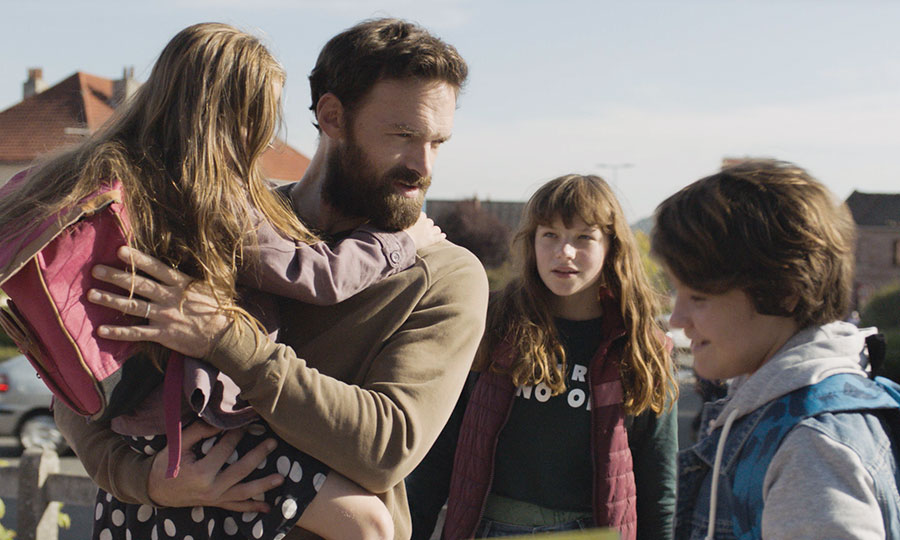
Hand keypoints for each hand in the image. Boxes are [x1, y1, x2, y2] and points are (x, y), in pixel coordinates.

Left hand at [87, 246, 231, 357]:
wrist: (225, 337)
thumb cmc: (219, 309)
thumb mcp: (211, 286)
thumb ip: (193, 275)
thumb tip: (189, 257)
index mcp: (182, 284)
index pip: (155, 268)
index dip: (137, 259)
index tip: (120, 250)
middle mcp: (170, 298)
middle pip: (139, 285)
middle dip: (116, 276)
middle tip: (95, 270)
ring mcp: (165, 317)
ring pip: (133, 307)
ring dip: (111, 300)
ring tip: (91, 294)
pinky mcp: (163, 335)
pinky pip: (137, 333)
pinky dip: (119, 332)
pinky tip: (101, 330)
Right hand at [147, 421, 283, 511]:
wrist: (154, 489)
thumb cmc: (166, 464)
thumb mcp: (178, 445)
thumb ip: (199, 432)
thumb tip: (219, 421)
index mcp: (201, 472)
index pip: (225, 449)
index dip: (237, 434)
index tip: (248, 423)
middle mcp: (211, 488)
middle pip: (241, 470)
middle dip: (259, 455)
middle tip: (273, 443)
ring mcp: (215, 499)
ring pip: (244, 492)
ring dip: (263, 485)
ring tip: (281, 477)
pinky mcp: (216, 504)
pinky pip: (236, 507)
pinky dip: (252, 508)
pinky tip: (267, 507)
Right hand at [404, 212, 445, 249]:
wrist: (402, 241)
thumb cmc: (398, 232)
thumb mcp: (400, 222)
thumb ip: (404, 220)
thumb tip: (401, 218)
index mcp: (418, 217)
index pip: (423, 215)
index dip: (421, 220)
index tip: (418, 223)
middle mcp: (424, 222)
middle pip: (430, 222)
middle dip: (428, 226)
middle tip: (423, 231)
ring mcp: (429, 231)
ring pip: (436, 229)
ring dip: (434, 231)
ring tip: (432, 234)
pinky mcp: (431, 239)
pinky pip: (439, 237)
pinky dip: (441, 236)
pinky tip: (443, 236)